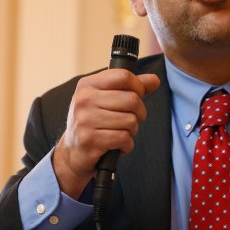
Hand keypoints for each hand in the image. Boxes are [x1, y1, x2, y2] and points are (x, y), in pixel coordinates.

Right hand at [52, 70, 160, 197]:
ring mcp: (85, 119)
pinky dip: (126, 145)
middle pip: (132, 99)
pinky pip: (124, 138)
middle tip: (130, 120)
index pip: (123, 76)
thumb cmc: (95, 122)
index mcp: (88, 84)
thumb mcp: (108, 99)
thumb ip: (132, 88)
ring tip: (119, 133)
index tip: (137, 96)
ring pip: (131, 121)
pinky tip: (117, 145)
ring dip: (132, 131)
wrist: (74, 152)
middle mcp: (84, 99)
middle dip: (139, 113)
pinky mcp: (90, 139)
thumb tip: (154, 80)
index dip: (138, 87)